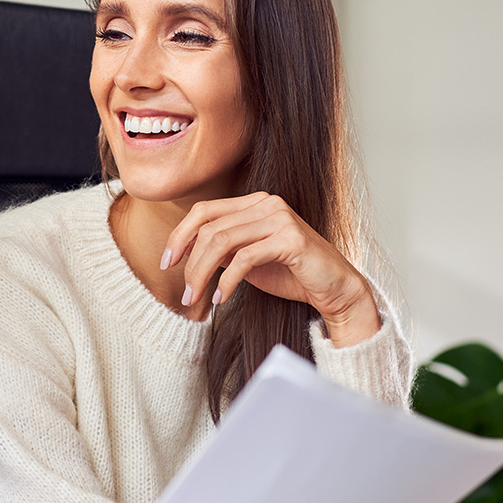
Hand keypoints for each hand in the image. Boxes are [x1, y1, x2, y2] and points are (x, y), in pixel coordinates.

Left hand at [163, 193, 378, 345]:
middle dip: (190, 263)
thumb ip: (223, 250)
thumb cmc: (292, 275)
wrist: (335, 289)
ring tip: (196, 299)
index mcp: (255, 203)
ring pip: (222, 241)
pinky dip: (227, 280)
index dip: (180, 235)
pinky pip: (245, 258)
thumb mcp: (248, 260)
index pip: (204, 211)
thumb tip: (186, 252)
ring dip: (202, 273)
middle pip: (209, 227)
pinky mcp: (291, 239)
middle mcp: (267, 203)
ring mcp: (280, 218)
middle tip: (185, 294)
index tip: (167, 263)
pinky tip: (221, 298)